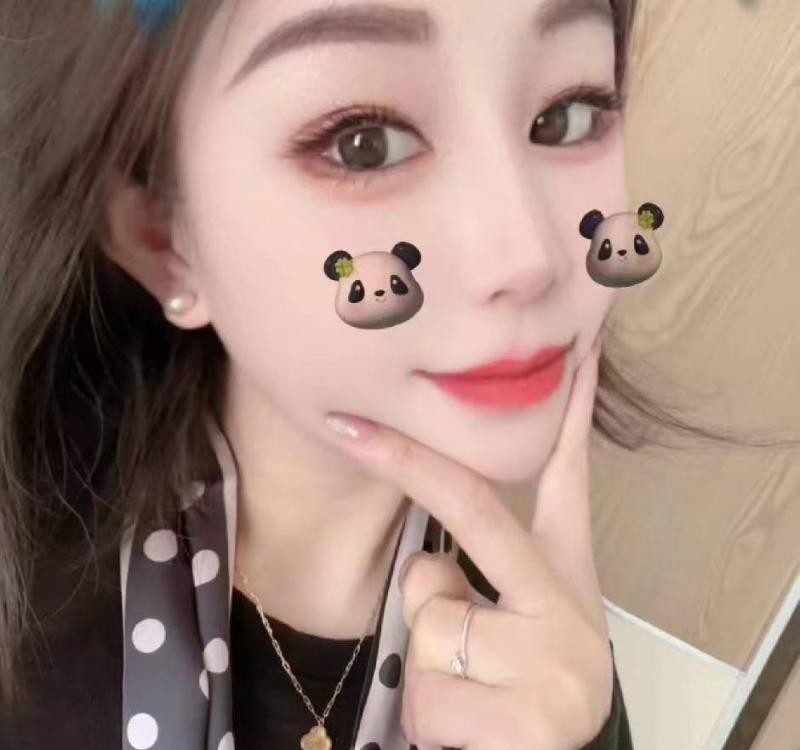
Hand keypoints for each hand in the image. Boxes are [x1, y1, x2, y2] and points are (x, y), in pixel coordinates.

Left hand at [325, 337, 612, 749]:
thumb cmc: (523, 692)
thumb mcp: (516, 628)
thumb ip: (476, 579)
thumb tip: (426, 565)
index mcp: (563, 579)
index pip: (567, 482)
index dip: (571, 418)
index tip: (574, 358)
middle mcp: (567, 608)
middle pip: (477, 510)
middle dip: (406, 460)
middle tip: (345, 426)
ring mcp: (554, 662)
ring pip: (431, 624)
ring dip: (427, 666)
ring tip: (470, 696)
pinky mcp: (529, 721)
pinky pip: (428, 694)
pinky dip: (431, 722)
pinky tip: (473, 735)